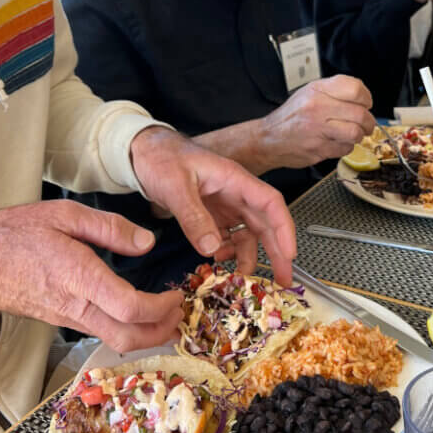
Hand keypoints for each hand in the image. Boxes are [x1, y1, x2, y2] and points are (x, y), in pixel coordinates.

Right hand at [0, 200, 185, 352]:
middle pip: (127, 338)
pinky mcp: (62, 320)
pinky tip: (135, 311)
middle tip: (179, 312)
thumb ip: (109, 228)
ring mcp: (67, 318)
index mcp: (79, 278)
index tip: (175, 294)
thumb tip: (146, 242)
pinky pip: (100, 332)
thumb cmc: (15, 234)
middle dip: (161, 332)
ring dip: (146, 333)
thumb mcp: (65, 215)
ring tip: (165, 312)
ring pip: (114, 340)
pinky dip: (126, 329)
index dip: (160, 308)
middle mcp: (75, 306)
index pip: (130, 308)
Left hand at [129, 127, 295, 284]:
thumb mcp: (175, 187)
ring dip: (249, 256)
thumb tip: (212, 248)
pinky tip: (219, 260)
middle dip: (276, 251)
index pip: (270, 203)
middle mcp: (235, 193)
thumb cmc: (162, 158)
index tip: (289, 254)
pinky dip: (227, 251)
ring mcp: (224, 205)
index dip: (284, 229)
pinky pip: (227, 236)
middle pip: (265, 223)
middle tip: (283, 279)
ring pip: (247, 233)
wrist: (143, 152)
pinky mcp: (212, 214)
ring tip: (244, 279)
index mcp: (234, 179)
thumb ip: (193, 217)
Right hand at [260, 75, 374, 167]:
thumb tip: (362, 96)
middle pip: (360, 114)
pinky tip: (337, 142)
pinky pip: (345, 149)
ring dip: (359, 135)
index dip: (366, 98)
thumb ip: (334, 91)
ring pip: (355, 133)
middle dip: (368, 122)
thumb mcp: (309, 92)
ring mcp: (317, 130)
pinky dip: (346, 147)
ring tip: (353, 134)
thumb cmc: (291, 116)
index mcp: (317, 90)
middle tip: (366, 124)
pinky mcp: (318, 149)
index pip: (355, 89)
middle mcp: (317, 108)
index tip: (366, 103)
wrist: (269, 139)